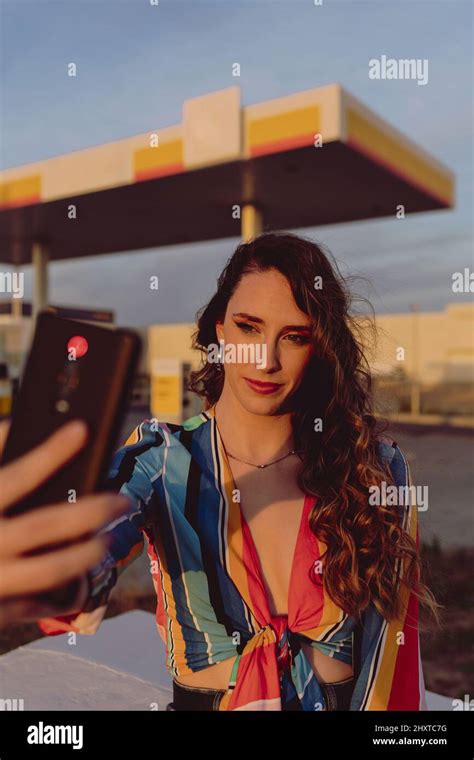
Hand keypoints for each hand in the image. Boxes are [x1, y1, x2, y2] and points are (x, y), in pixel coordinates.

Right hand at [0, 419, 129, 625]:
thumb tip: (13, 424)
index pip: (18, 475)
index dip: (51, 451)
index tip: (82, 429)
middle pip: (49, 525)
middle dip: (93, 510)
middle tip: (121, 500)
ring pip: (52, 569)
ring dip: (86, 554)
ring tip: (106, 541)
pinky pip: (35, 604)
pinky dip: (60, 591)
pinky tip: (77, 578)